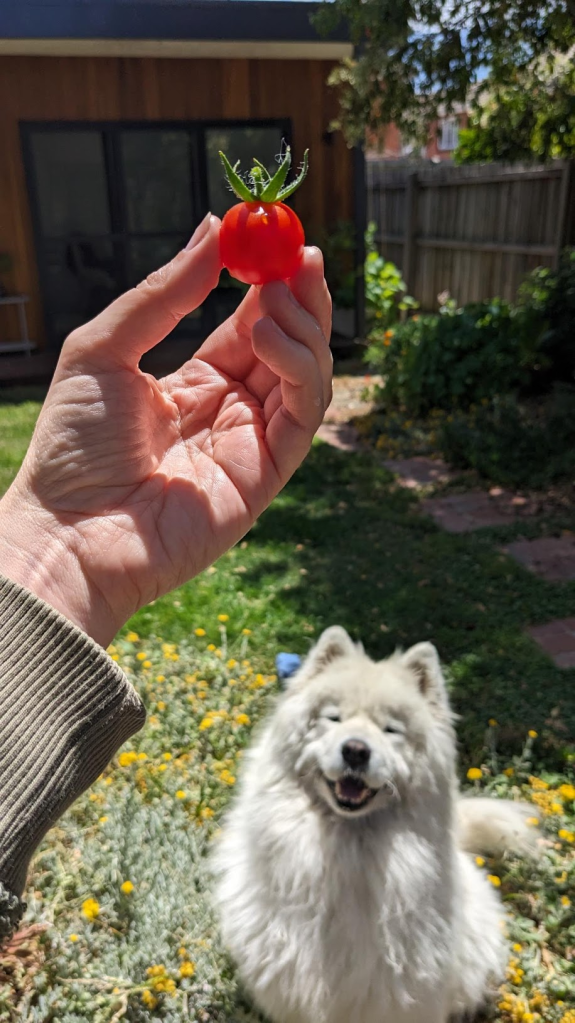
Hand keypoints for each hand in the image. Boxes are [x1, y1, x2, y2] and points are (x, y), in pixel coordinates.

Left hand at [0, 215, 331, 645]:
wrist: (67, 531)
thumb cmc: (73, 444)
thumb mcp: (105, 347)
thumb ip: (164, 293)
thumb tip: (211, 227)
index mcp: (196, 384)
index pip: (252, 326)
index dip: (271, 284)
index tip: (281, 240)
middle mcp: (231, 412)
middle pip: (290, 348)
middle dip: (302, 299)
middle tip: (304, 256)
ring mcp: (251, 444)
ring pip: (308, 377)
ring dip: (303, 329)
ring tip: (274, 297)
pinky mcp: (266, 475)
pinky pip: (303, 415)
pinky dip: (297, 369)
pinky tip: (264, 337)